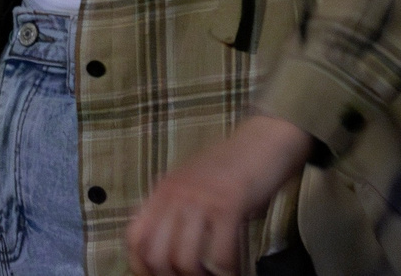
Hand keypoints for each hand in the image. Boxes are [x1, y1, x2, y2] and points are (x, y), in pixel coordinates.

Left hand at [125, 115, 313, 275]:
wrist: (265, 138)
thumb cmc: (233, 165)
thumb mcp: (193, 183)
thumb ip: (176, 209)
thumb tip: (165, 250)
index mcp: (164, 190)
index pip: (135, 237)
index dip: (141, 266)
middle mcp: (176, 194)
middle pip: (157, 255)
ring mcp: (201, 198)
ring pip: (185, 260)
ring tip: (214, 275)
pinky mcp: (229, 205)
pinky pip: (220, 255)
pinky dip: (227, 271)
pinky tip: (234, 269)